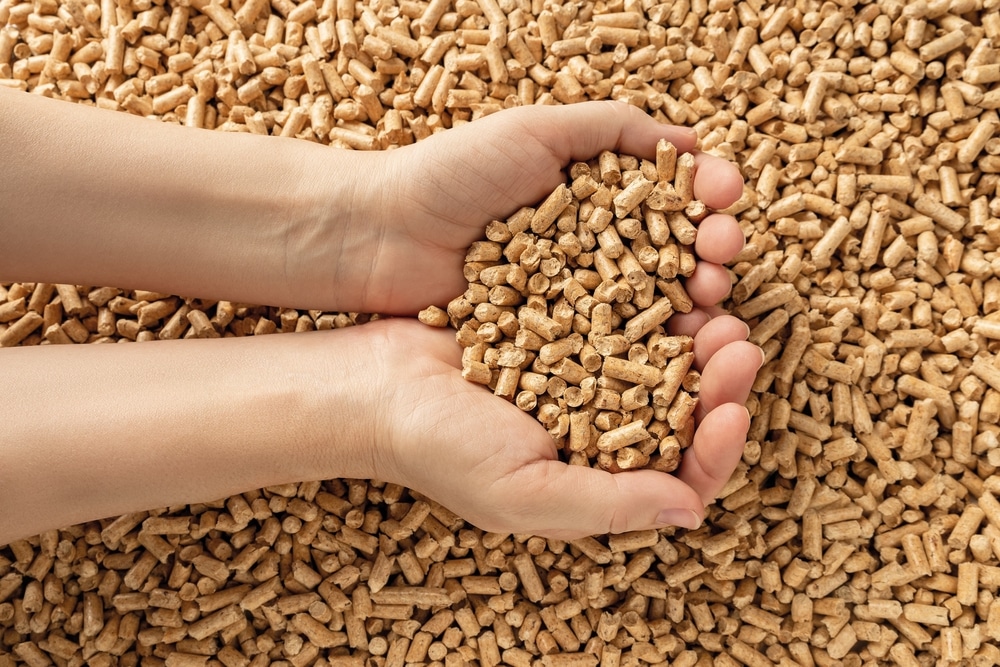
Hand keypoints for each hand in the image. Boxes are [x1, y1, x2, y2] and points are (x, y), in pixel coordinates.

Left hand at [352, 101, 744, 313]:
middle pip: (672, 253)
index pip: (671, 198)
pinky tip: (677, 347)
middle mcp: (593, 248)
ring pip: (650, 304)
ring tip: (711, 302)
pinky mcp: (552, 342)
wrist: (379, 234)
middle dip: (710, 252)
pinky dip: (646, 347)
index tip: (728, 198)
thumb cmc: (451, 173)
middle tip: (724, 255)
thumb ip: (613, 129)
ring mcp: (574, 298)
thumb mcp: (535, 131)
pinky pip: (607, 346)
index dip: (707, 198)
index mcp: (596, 196)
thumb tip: (693, 141)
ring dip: (692, 303)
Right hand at [364, 315, 758, 538]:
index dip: (717, 448)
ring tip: (712, 299)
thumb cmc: (440, 449)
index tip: (732, 412)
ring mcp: (585, 374)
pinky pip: (621, 311)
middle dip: (719, 380)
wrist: (376, 384)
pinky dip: (648, 295)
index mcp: (598, 479)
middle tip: (737, 342)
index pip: (683, 474)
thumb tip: (693, 510)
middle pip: (684, 409)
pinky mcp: (566, 325)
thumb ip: (609, 504)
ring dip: (693, 330)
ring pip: (663, 355)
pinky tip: (666, 272)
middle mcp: (600, 428)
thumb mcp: (524, 493)